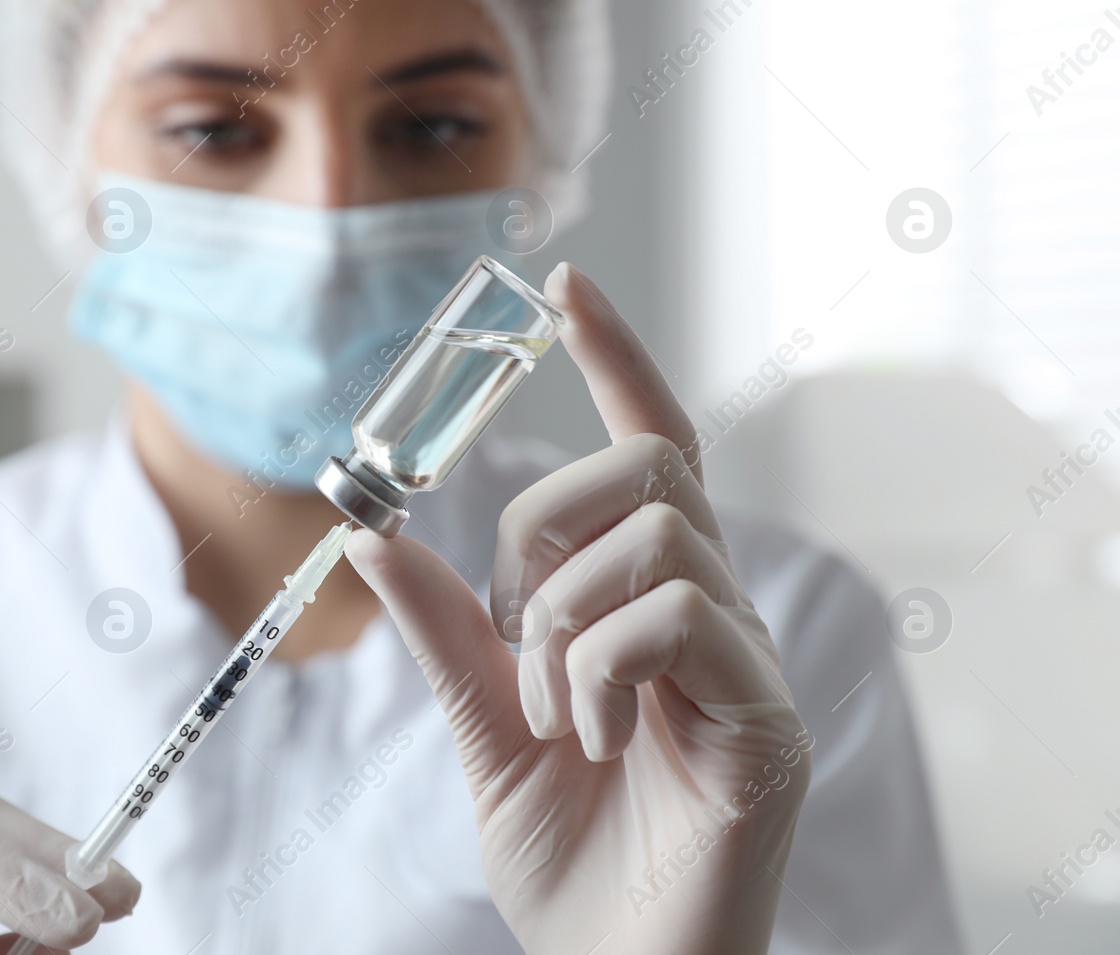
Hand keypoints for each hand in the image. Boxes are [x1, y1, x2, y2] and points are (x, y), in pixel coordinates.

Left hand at [346, 263, 810, 954]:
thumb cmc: (568, 852)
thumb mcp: (484, 723)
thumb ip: (443, 629)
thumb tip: (370, 536)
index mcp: (646, 600)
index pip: (649, 448)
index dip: (613, 358)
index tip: (563, 285)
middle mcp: (708, 609)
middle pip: (646, 468)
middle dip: (544, 527)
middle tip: (515, 632)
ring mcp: (743, 660)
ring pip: (655, 534)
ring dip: (563, 619)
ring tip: (553, 713)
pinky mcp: (765, 717)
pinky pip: (678, 615)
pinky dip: (601, 669)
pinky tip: (593, 737)